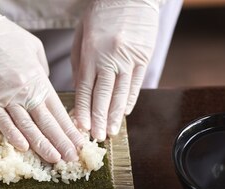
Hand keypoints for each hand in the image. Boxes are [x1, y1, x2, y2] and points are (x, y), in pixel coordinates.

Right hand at [0, 0, 86, 162]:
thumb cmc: (3, 36)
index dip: (69, 129)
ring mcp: (6, 97)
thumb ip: (41, 71)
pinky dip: (12, 135)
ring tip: (55, 159)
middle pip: (47, 122)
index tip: (79, 143)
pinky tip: (23, 147)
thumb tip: (44, 88)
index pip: (58, 110)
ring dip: (41, 144)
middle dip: (61, 142)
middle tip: (72, 158)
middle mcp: (25, 91)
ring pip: (27, 126)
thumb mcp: (33, 48)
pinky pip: (2, 121)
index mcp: (38, 79)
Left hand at [72, 0, 160, 139]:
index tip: (82, 128)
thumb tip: (80, 93)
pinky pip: (136, 85)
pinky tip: (124, 113)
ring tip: (111, 132)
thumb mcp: (81, 37)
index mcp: (91, 53)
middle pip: (103, 96)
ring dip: (115, 116)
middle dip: (99, 120)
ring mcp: (129, 58)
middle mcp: (110, 58)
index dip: (84, 111)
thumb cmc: (100, 14)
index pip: (85, 89)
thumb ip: (80, 65)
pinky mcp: (144, 57)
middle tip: (97, 137)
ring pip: (121, 94)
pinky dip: (129, 101)